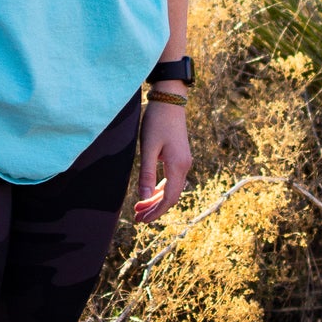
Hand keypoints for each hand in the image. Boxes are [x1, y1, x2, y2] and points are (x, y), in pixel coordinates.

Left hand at [135, 97, 190, 222]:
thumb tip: (143, 197)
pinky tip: (149, 192)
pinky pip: (172, 180)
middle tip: (138, 219)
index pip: (169, 198)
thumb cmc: (157, 121)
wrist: (170, 101)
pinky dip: (160, 189)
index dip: (156, 212)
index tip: (142, 220)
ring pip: (171, 189)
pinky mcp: (179, 157)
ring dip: (156, 200)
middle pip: (171, 196)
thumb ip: (146, 173)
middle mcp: (184, 166)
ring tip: (140, 208)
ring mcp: (183, 162)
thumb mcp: (148, 147)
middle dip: (155, 209)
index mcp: (178, 166)